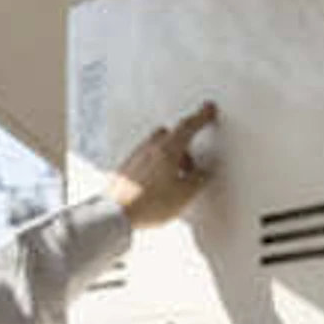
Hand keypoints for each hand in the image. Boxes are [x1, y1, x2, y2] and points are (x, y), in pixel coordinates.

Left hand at [106, 102, 218, 229]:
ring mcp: (136, 157)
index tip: (208, 109)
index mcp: (168, 149)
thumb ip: (198, 179)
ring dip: (169, 157)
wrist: (115, 214)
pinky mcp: (126, 169)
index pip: (188, 126)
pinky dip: (155, 167)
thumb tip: (204, 173)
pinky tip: (157, 187)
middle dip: (183, 145)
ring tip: (174, 182)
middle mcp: (150, 148)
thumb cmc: (149, 204)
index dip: (201, 117)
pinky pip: (146, 160)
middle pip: (170, 135)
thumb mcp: (184, 194)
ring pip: (157, 147)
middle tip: (191, 166)